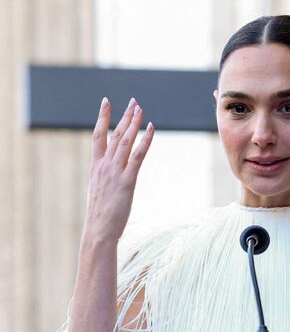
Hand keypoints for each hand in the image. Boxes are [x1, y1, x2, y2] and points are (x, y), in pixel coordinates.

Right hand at [84, 97, 153, 244]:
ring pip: (125, 141)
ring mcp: (115, 172)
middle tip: (133, 101)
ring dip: (133, 123)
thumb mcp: (101, 192)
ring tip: (140, 108)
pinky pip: (137, 156)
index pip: (97, 136)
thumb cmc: (101, 216)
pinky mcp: (127, 181)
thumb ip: (106, 180)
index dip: (102, 118)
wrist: (98, 230)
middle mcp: (104, 166)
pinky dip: (145, 141)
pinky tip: (151, 129)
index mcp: (96, 167)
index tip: (106, 102)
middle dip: (124, 116)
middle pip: (115, 135)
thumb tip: (112, 178)